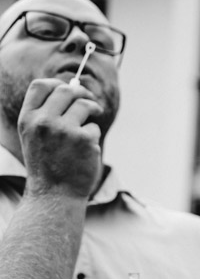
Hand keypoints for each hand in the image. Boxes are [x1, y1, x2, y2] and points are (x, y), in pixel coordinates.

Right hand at [18, 79, 102, 197]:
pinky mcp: (84, 139)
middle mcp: (43, 122)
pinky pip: (94, 127)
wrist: (54, 195)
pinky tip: (85, 150)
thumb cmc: (47, 165)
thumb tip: (71, 88)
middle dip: (81, 93)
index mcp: (27, 119)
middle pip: (66, 90)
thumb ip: (45, 114)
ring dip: (93, 109)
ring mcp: (64, 130)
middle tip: (89, 101)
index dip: (57, 83)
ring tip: (93, 118)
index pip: (40, 85)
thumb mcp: (34, 137)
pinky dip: (93, 136)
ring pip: (85, 105)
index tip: (68, 90)